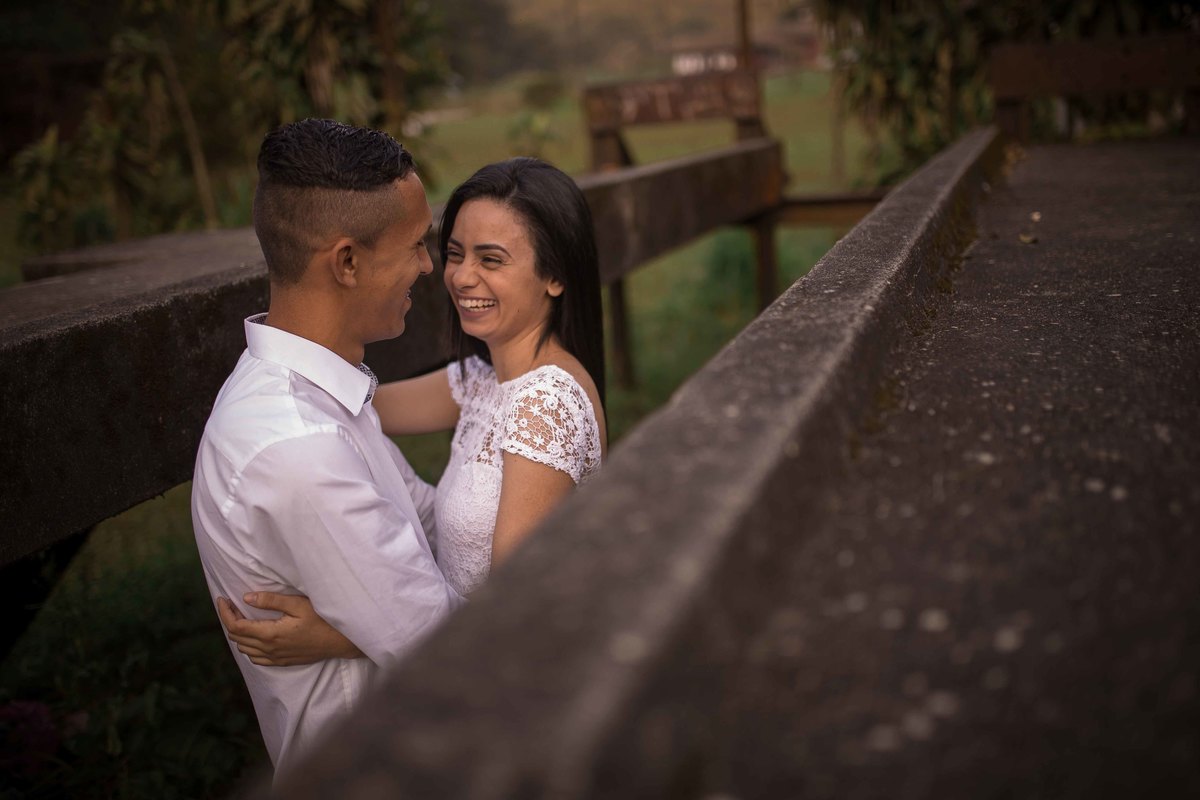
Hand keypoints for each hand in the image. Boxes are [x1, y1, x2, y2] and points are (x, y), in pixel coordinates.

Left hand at [216, 592, 363, 666]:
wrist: (340, 642)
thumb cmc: (322, 620)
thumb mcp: (298, 604)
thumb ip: (271, 601)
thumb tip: (246, 598)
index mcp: (270, 634)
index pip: (236, 626)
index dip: (225, 612)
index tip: (222, 599)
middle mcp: (269, 649)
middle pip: (237, 637)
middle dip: (229, 619)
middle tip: (232, 604)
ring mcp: (275, 658)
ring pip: (244, 649)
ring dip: (238, 633)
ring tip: (241, 616)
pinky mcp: (281, 662)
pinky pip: (256, 658)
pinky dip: (248, 647)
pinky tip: (253, 636)